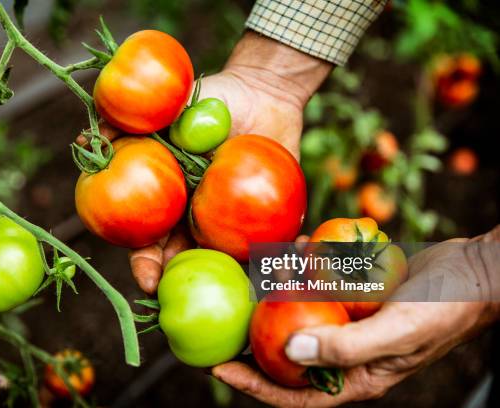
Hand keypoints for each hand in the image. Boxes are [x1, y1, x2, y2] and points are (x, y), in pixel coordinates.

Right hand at [129, 32, 331, 294]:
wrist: (264, 92)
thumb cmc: (213, 99)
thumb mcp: (167, 107)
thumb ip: (130, 123)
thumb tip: (87, 139)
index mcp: (170, 201)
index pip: (149, 241)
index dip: (145, 264)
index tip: (148, 280)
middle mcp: (198, 218)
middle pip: (187, 263)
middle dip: (186, 287)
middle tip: (194, 302)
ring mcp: (233, 221)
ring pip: (228, 262)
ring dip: (233, 281)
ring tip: (243, 293)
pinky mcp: (269, 218)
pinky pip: (273, 243)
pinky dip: (281, 256)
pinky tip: (288, 264)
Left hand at [212, 227, 499, 406]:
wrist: (474, 270)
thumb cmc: (445, 308)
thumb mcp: (397, 332)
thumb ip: (345, 347)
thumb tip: (290, 352)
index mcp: (357, 375)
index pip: (296, 393)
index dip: (255, 385)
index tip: (218, 369)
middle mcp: (347, 351)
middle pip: (289, 353)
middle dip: (255, 337)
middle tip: (223, 320)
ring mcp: (349, 320)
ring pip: (301, 312)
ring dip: (282, 291)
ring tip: (265, 270)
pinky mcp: (353, 293)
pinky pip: (320, 283)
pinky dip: (307, 265)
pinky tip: (302, 245)